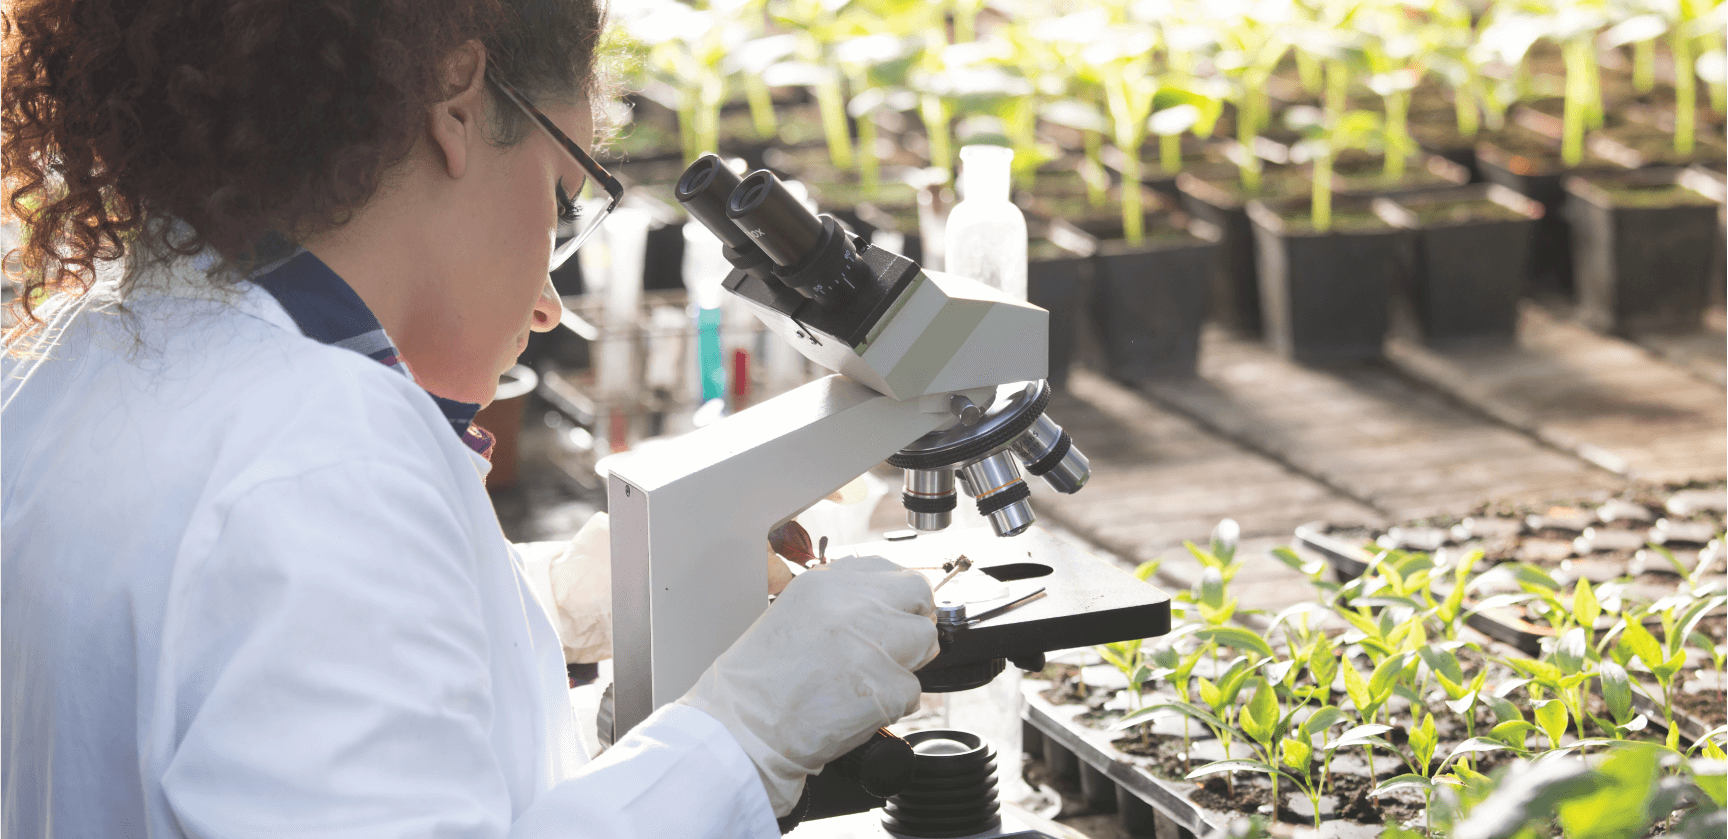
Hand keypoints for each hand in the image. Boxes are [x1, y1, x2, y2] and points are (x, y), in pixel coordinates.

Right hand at [676, 555, 939, 815]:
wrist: (743, 727)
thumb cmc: (760, 681)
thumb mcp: (795, 614)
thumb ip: (842, 602)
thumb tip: (885, 605)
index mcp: (827, 583)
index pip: (894, 572)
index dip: (899, 600)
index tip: (894, 615)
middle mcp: (853, 605)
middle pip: (920, 598)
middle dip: (914, 623)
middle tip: (894, 650)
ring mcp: (872, 644)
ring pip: (925, 642)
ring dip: (906, 664)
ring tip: (867, 681)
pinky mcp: (885, 687)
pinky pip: (913, 691)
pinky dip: (894, 704)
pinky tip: (859, 707)